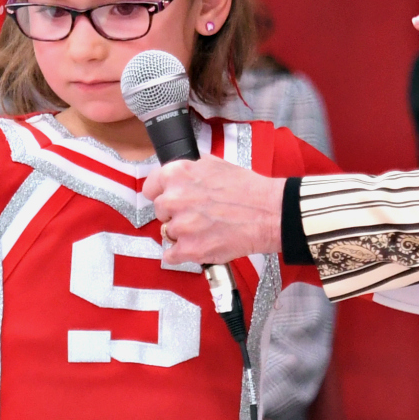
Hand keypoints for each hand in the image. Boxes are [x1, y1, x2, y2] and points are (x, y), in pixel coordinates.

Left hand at [142, 161, 285, 265]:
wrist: (268, 213)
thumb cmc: (247, 189)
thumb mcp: (215, 164)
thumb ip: (190, 169)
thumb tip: (178, 174)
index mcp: (177, 174)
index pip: (150, 188)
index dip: (161, 194)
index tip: (169, 201)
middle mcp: (174, 199)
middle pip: (160, 213)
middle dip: (174, 215)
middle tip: (196, 215)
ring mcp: (180, 226)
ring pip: (167, 234)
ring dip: (181, 235)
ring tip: (205, 230)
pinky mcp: (189, 249)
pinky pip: (170, 255)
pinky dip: (181, 254)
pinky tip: (197, 246)